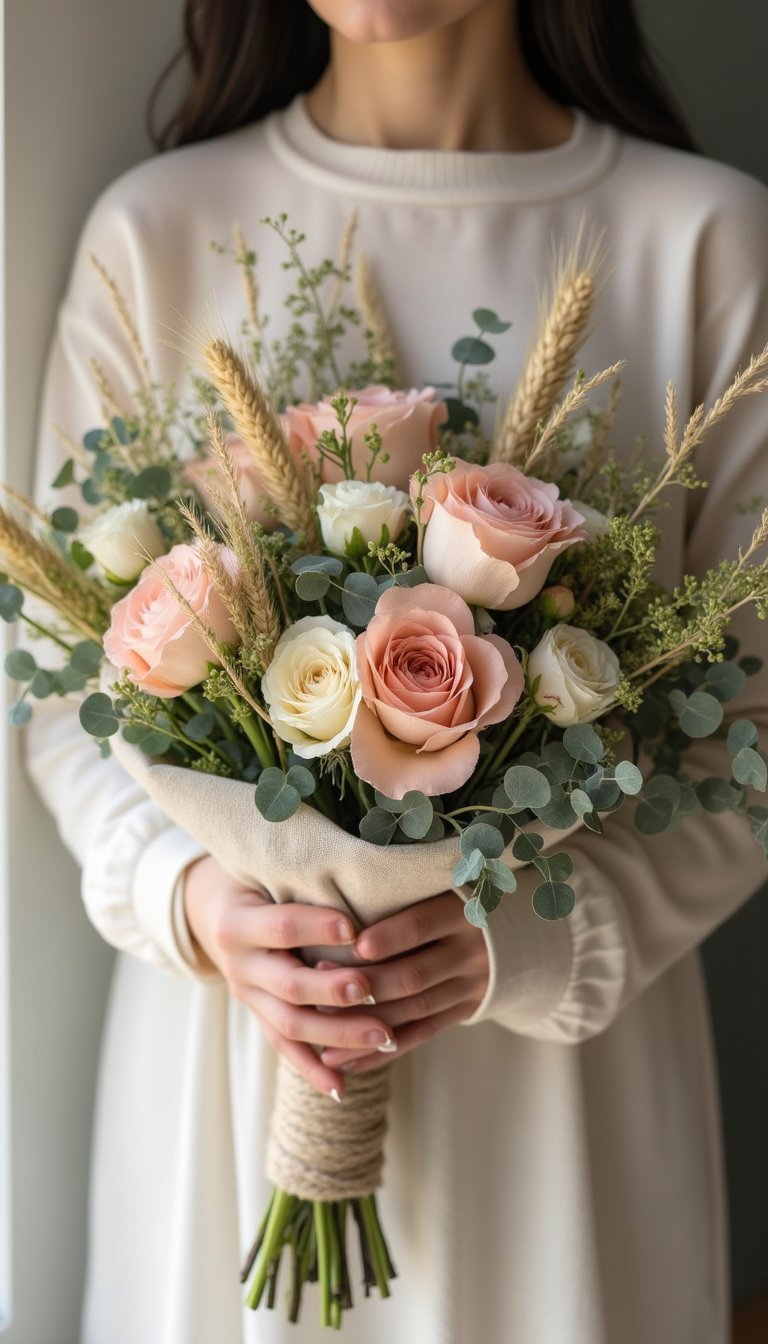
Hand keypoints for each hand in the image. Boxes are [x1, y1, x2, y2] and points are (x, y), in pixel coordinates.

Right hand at [183, 854, 397, 1098]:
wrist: (209, 906)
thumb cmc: (254, 879)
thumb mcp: (266, 872)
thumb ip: (304, 882)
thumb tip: (367, 882)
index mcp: (237, 921)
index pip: (281, 926)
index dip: (317, 928)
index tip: (356, 928)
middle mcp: (238, 963)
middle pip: (288, 984)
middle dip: (332, 991)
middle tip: (371, 990)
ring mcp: (246, 995)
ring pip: (290, 1024)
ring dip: (338, 1034)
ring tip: (382, 1036)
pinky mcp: (257, 1015)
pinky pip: (284, 1047)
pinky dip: (312, 1069)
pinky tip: (341, 1088)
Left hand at [318, 891, 488, 1075]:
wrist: (518, 933)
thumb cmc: (458, 900)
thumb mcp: (447, 887)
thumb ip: (407, 896)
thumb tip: (342, 910)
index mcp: (461, 914)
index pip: (421, 925)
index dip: (389, 937)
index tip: (354, 946)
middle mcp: (469, 953)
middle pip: (414, 975)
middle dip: (367, 985)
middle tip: (322, 989)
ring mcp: (469, 986)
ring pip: (414, 1010)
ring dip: (367, 1024)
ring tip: (323, 1033)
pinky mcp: (463, 1011)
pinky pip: (420, 1035)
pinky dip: (382, 1051)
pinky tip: (348, 1060)